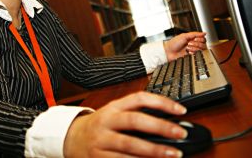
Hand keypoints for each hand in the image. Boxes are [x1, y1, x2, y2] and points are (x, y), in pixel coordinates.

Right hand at [63, 92, 186, 157]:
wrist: (70, 138)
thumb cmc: (99, 125)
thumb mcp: (114, 113)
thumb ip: (135, 113)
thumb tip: (167, 119)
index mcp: (113, 107)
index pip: (139, 98)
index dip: (161, 102)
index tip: (180, 110)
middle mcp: (106, 121)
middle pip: (135, 121)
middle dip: (160, 127)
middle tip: (180, 133)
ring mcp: (101, 141)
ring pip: (129, 145)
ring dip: (154, 151)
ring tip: (173, 154)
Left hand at [164, 32, 206, 61]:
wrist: (169, 52)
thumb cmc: (174, 43)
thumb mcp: (184, 36)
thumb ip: (195, 34)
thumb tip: (204, 33)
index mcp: (192, 38)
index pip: (202, 38)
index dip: (200, 38)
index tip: (195, 39)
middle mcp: (193, 43)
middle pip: (203, 44)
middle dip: (197, 43)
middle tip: (189, 43)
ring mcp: (192, 50)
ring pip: (201, 49)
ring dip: (194, 48)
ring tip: (188, 48)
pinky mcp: (191, 56)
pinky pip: (197, 54)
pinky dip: (193, 52)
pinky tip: (188, 52)